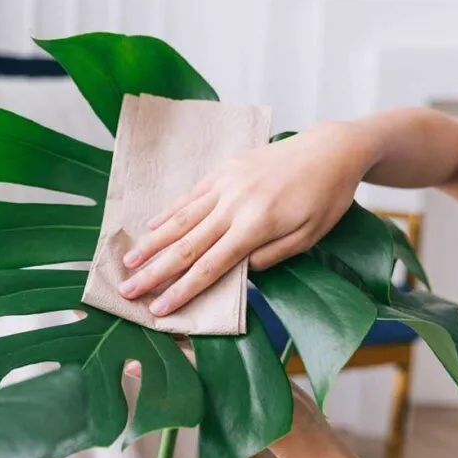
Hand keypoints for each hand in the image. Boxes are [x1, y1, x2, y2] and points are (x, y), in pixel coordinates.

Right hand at [117, 122, 372, 315]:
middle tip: (127, 290)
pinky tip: (149, 227)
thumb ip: (271, 256)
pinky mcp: (222, 170)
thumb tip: (238, 272)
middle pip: (185, 246)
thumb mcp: (309, 236)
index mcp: (256, 226)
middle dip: (154, 272)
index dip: (182, 290)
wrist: (330, 148)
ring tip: (128, 262)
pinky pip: (189, 196)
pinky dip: (167, 213)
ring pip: (180, 220)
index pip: (210, 266)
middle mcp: (234, 205)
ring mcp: (225, 185)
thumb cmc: (326, 197)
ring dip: (151, 243)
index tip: (159, 309)